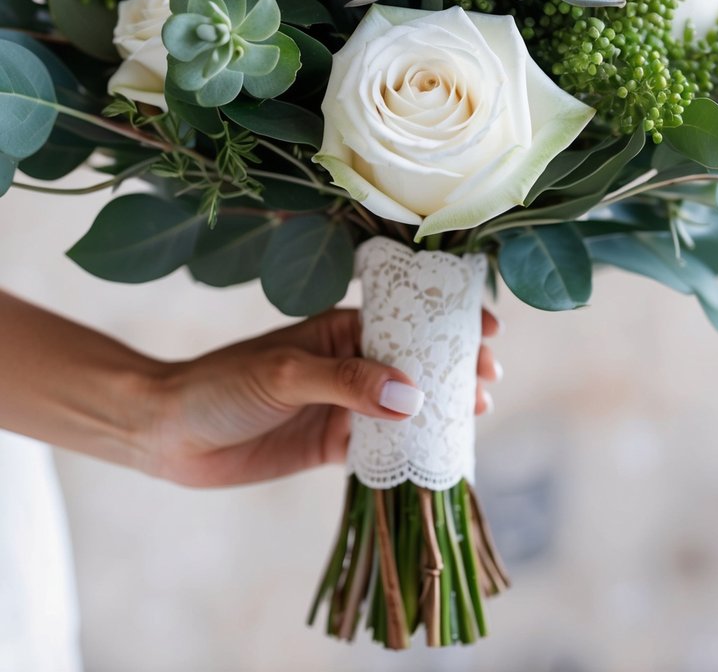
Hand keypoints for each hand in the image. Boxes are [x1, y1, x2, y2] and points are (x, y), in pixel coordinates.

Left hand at [145, 308, 500, 487]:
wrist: (170, 433)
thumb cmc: (222, 384)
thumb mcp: (285, 375)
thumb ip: (347, 383)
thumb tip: (413, 395)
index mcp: (339, 330)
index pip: (405, 319)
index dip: (448, 322)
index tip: (488, 329)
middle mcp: (349, 364)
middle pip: (415, 363)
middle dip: (454, 368)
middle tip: (489, 382)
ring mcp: (343, 406)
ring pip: (405, 406)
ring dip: (441, 409)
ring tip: (477, 414)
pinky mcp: (332, 445)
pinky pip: (382, 448)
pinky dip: (411, 452)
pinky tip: (439, 457)